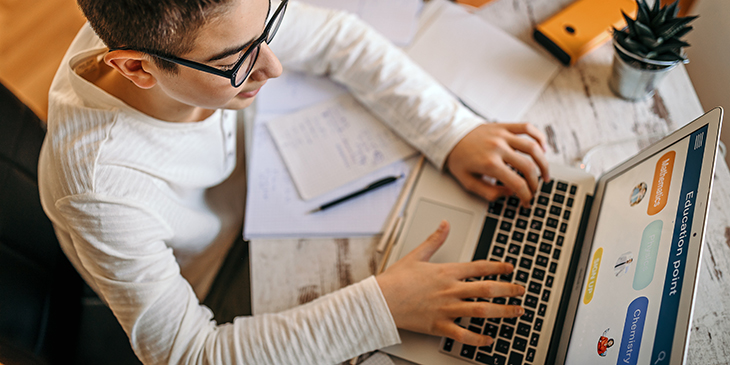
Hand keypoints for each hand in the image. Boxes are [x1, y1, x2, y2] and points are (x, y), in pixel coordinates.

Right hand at [376, 221, 524, 346]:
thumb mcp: (417, 255)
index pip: (479, 267)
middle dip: (509, 290)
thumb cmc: (395, 280)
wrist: (380, 300)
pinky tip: (489, 340)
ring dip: (503, 311)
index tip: (510, 268)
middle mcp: (450, 290)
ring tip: (517, 311)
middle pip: (487, 289)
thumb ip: (435, 239)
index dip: (498, 267)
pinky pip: (463, 334)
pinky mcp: (439, 326)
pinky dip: (478, 339)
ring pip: (482, 310)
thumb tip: (445, 224)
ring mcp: (446, 309)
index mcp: (446, 271)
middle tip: (521, 290)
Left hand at [446, 123, 549, 205]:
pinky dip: (539, 137)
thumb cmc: (458, 160)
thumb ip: (489, 192)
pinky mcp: (504, 126)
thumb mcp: (468, 182)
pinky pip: (528, 128)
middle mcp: (498, 147)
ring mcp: (503, 135)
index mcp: (489, 163)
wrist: (449, 136)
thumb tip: (510, 193)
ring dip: (544, 163)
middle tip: (535, 190)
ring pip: (533, 147)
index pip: (517, 183)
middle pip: (528, 167)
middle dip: (536, 183)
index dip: (526, 195)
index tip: (527, 201)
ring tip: (545, 174)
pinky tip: (543, 149)